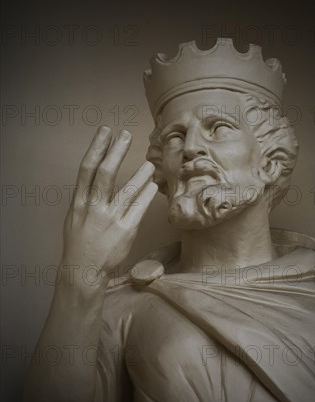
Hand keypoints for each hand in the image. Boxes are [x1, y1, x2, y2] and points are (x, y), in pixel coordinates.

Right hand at [62, 126, 156, 281]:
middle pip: (106, 174)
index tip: (105, 131)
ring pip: (127, 191)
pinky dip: (146, 195)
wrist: (83, 270)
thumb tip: (96, 176)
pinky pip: (139, 209)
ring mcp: (110, 220)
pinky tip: (153, 186)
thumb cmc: (80, 242)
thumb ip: (86, 196)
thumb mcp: (75, 216)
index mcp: (80, 202)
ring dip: (140, 174)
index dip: (97, 148)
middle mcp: (94, 208)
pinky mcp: (125, 231)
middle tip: (126, 135)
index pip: (87, 169)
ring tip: (149, 163)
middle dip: (116, 152)